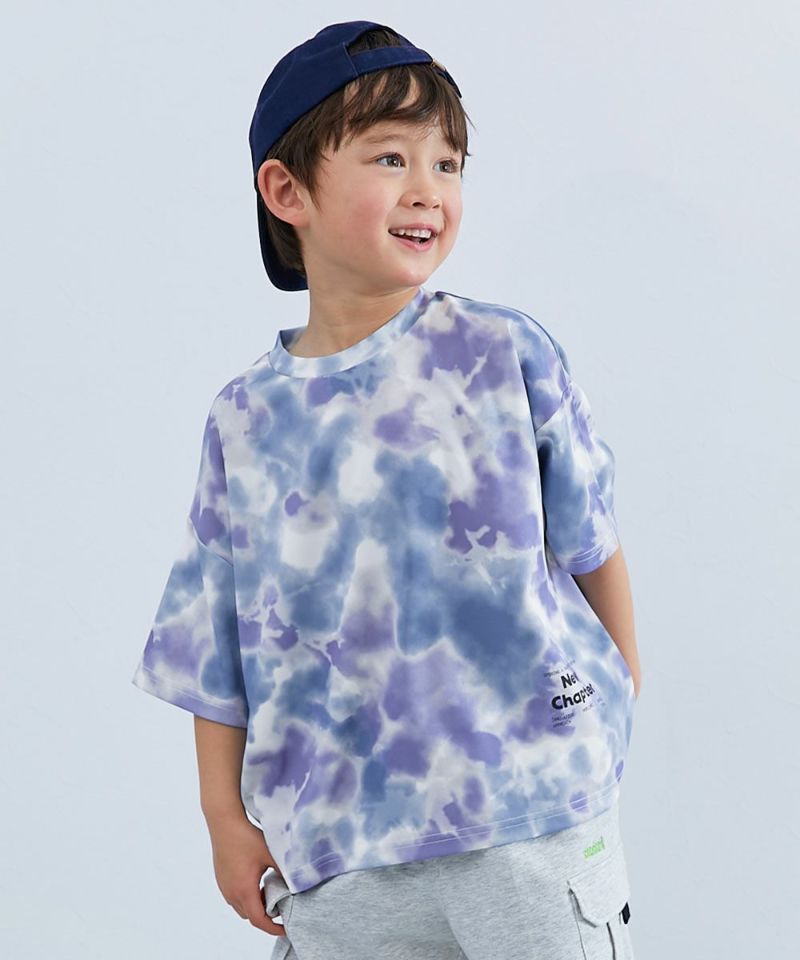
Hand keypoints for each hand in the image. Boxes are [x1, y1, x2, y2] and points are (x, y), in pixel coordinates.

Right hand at [206, 811, 288, 937]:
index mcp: (244, 890)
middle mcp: (231, 893)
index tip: (286, 928)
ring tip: (270, 891)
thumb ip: (284, 871)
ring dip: (255, 905)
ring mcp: (224, 886)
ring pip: (241, 907)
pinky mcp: (221, 879)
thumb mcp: (271, 854)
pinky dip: (247, 896)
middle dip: (265, 915)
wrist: (224, 823)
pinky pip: (234, 896)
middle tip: (281, 904)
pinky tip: (257, 880)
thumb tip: (297, 882)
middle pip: (250, 915)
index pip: (259, 920)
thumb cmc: (246, 837)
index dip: (273, 928)